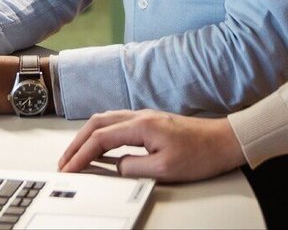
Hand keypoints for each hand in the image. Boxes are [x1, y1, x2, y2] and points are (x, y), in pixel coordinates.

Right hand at [58, 110, 245, 182]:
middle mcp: (141, 116)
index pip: (100, 138)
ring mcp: (146, 116)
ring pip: (106, 120)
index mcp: (142, 126)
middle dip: (76, 142)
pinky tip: (101, 144)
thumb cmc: (201, 154)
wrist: (224, 141)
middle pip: (97, 123)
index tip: (68, 168)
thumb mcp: (164, 170)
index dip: (80, 154)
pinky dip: (101, 133)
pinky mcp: (152, 121)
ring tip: (76, 153)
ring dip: (87, 136)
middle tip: (64, 160)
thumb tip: (116, 166)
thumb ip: (134, 168)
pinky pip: (117, 123)